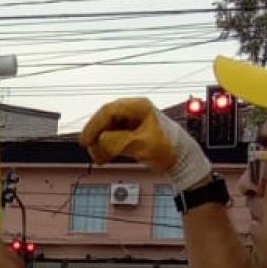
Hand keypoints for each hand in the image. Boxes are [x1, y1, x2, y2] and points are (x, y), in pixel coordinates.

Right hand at [82, 97, 210, 195]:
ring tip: (98, 158)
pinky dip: (106, 147)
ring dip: (100, 143)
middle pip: (106, 119)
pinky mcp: (131, 133)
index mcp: (139, 107)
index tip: (85, 140)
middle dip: (96, 135)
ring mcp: (132, 122)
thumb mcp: (140, 145)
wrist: (181, 160)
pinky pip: (113, 137)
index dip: (94, 125)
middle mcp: (134, 111)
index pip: (109, 111)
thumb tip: (100, 141)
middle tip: (88, 149)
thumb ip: (117, 141)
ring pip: (107, 128)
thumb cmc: (167, 149)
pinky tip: (103, 158)